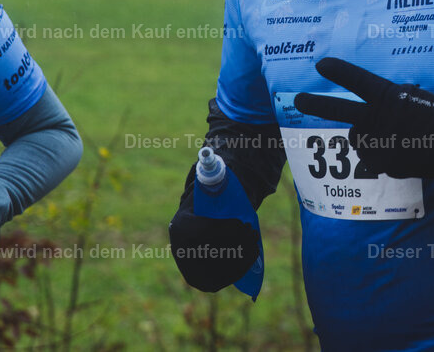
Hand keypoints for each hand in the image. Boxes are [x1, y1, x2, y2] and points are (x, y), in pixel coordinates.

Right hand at [169, 165, 260, 292]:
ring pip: (214, 272)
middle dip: (236, 245)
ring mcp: (189, 266)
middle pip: (208, 255)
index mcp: (182, 225)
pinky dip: (237, 271)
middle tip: (253, 233)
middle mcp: (180, 249)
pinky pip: (218, 281)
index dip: (225, 231)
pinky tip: (250, 256)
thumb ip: (210, 170)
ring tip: (253, 243)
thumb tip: (209, 152)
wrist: (210, 220)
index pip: (200, 233)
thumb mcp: (213, 182)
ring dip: (240, 259)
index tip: (244, 223)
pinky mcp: (201, 278)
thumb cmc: (216, 199)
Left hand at [293, 57, 433, 184]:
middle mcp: (379, 118)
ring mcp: (380, 143)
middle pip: (340, 110)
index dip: (338, 72)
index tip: (320, 65)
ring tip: (394, 135)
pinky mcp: (383, 163)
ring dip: (367, 136)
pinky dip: (382, 153)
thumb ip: (388, 99)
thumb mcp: (413, 97)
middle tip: (297, 99)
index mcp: (389, 96)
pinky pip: (372, 157)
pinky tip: (402, 149)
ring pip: (358, 138)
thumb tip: (369, 107)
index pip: (357, 80)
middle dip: (316, 104)